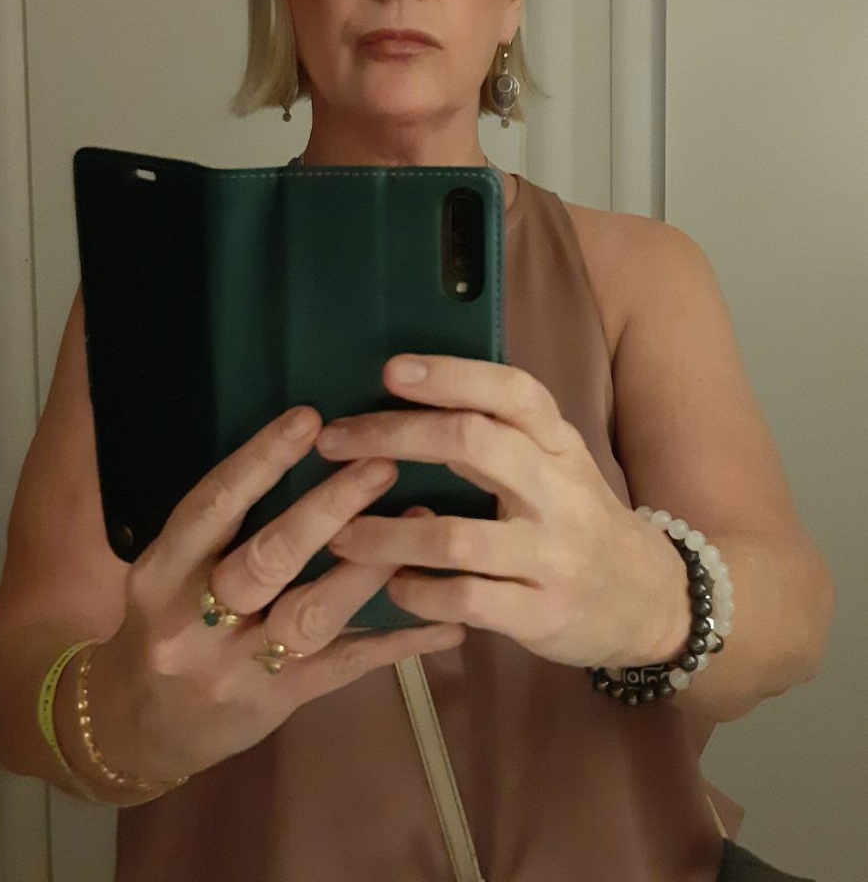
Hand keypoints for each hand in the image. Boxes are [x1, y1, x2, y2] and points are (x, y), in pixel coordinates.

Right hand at [83, 406, 463, 783]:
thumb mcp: (169, 570)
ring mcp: (239, 668)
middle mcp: (194, 622)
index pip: (211, 508)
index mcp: (163, 573)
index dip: (260, 461)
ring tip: (419, 521)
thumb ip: (220, 525)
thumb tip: (305, 448)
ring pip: (311, 614)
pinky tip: (447, 619)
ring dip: (369, 566)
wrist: (138, 727)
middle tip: (382, 464)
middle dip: (328, 509)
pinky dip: (399, 641)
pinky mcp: (279, 703)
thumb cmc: (164, 622)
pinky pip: (346, 666)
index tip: (310, 418)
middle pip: (266, 561)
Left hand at [318, 356, 688, 669]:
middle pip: (473, 444)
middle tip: (334, 441)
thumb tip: (403, 399)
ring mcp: (552, 556)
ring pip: (456, 536)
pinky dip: (417, 592)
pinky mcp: (542, 614)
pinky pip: (465, 600)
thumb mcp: (556, 464)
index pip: (511, 392)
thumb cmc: (579, 519)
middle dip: (394, 436)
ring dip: (387, 533)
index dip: (452, 376)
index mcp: (559, 443)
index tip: (392, 370)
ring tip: (339, 532)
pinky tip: (392, 584)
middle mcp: (559, 490)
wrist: (651, 601)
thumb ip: (498, 435)